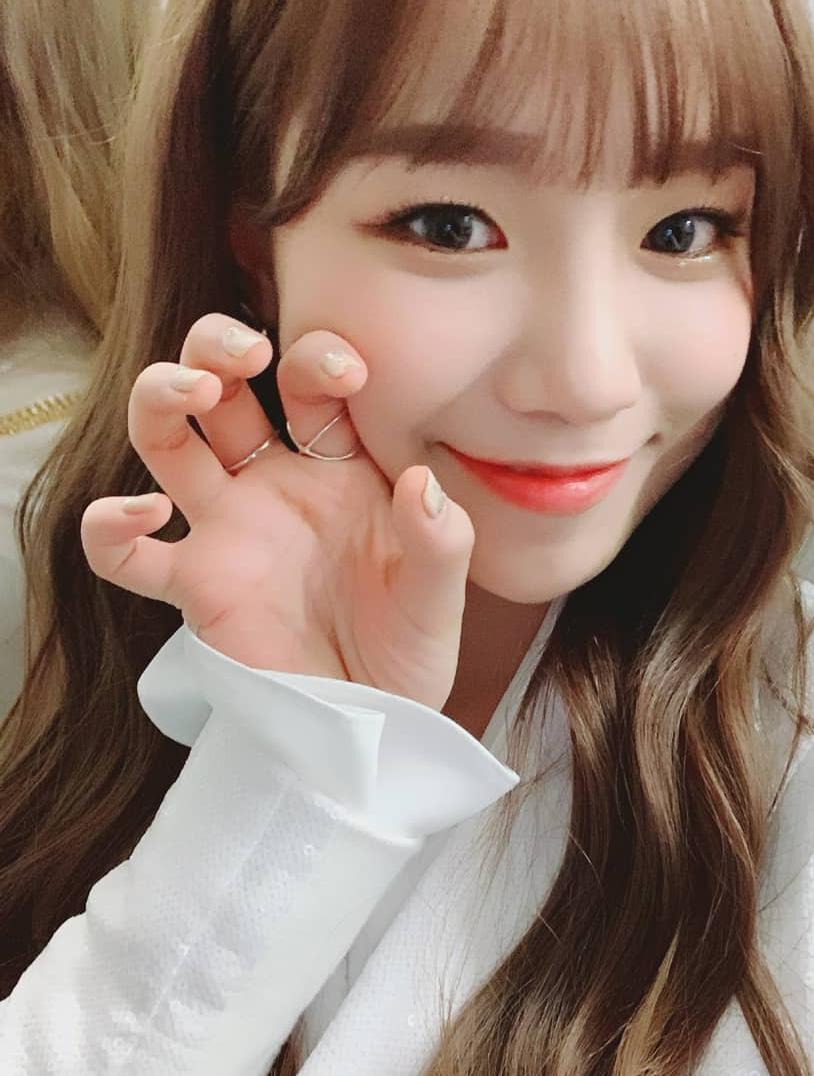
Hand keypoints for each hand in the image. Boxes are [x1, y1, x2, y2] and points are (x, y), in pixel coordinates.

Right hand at [81, 314, 474, 709]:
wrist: (373, 728)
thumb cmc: (410, 652)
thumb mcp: (440, 598)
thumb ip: (441, 541)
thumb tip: (423, 483)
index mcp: (338, 470)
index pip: (312, 387)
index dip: (320, 361)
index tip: (350, 373)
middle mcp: (273, 485)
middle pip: (223, 389)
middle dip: (218, 347)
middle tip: (245, 349)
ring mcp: (227, 531)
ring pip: (164, 440)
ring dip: (162, 396)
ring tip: (193, 392)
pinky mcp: (194, 586)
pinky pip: (123, 554)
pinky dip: (111, 526)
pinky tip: (146, 513)